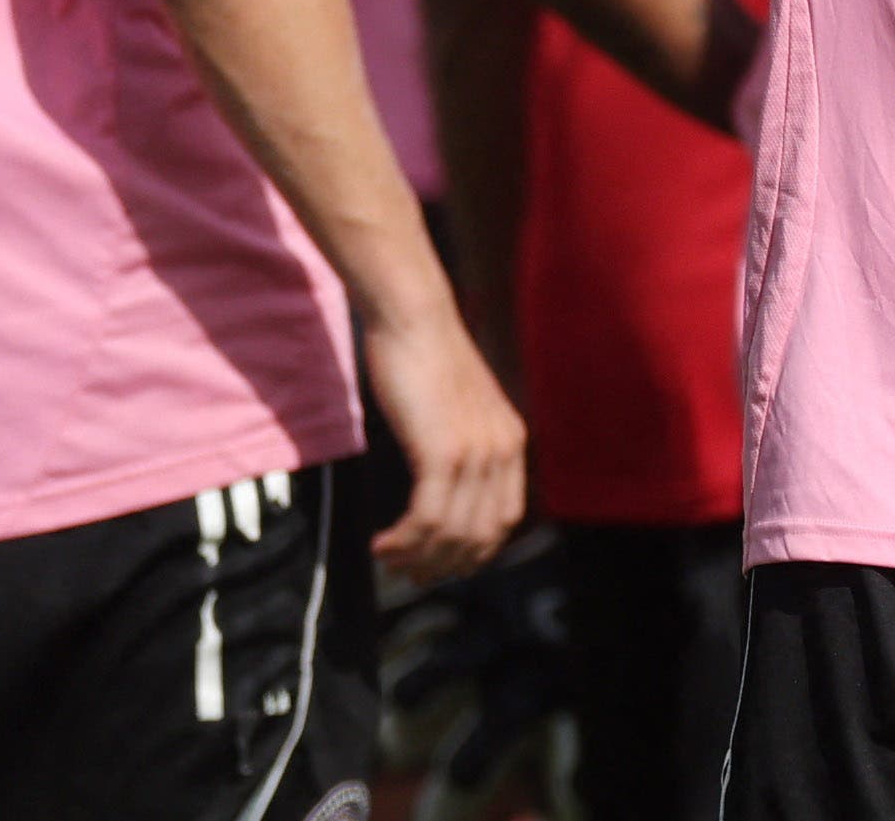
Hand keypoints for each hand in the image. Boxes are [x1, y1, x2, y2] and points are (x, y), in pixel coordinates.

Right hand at [362, 305, 528, 585]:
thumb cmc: (424, 360)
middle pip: (481, 537)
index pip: (504, 520)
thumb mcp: (457, 409)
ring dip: (419, 558)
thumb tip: (444, 492)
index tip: (440, 564)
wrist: (413, 318)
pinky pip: (428, 518)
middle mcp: (502, 450)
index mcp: (511, 441)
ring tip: (389, 561)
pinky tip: (383, 544)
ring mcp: (476, 452)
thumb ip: (462, 447)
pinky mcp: (443, 451)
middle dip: (444, 565)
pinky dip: (405, 541)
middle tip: (410, 576)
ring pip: (452, 534)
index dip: (473, 552)